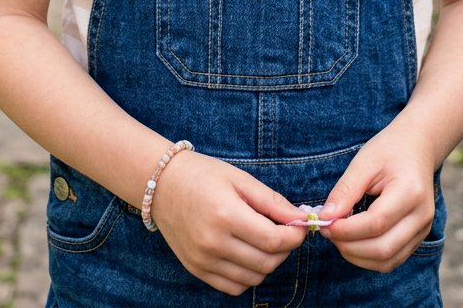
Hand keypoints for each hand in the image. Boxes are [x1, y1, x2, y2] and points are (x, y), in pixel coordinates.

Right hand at [150, 150, 306, 295]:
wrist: (160, 184)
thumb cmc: (203, 175)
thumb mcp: (240, 179)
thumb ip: (272, 201)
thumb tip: (301, 217)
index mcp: (226, 215)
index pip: (273, 240)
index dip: (295, 236)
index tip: (301, 226)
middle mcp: (213, 243)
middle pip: (266, 262)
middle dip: (285, 249)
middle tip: (285, 231)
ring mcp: (203, 260)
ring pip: (253, 278)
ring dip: (268, 263)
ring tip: (265, 240)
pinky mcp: (197, 270)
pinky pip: (234, 287)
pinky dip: (248, 275)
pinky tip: (247, 253)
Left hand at [319, 121, 436, 271]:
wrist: (418, 147)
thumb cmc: (389, 150)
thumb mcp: (364, 162)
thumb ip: (345, 190)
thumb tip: (325, 217)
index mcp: (410, 192)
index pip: (377, 222)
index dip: (347, 229)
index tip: (324, 223)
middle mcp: (421, 216)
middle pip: (383, 249)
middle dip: (349, 246)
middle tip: (327, 231)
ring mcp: (423, 230)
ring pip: (387, 261)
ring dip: (357, 256)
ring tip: (338, 237)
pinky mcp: (418, 238)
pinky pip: (392, 259)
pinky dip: (368, 257)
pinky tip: (353, 242)